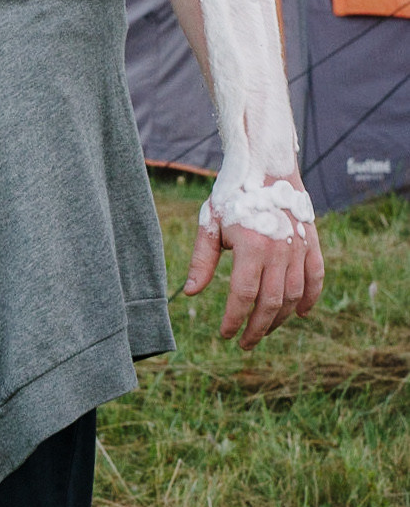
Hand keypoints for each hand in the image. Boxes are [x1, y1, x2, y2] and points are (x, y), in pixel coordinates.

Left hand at [183, 184, 324, 348]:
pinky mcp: (311, 241)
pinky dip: (310, 298)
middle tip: (244, 343)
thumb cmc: (233, 193)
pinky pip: (316, 276)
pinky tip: (299, 314)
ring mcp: (299, 247)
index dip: (234, 320)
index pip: (243, 296)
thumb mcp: (210, 223)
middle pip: (270, 302)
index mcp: (252, 247)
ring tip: (262, 330)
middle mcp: (280, 250)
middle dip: (256, 328)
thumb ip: (201, 260)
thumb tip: (190, 294)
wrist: (266, 163)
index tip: (225, 334)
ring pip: (293, 295)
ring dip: (278, 318)